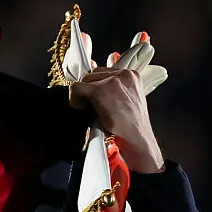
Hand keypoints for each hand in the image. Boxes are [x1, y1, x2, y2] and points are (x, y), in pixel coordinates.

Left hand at [69, 44, 164, 173]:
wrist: (137, 139)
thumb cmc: (130, 125)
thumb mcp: (127, 100)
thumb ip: (115, 88)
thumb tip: (95, 81)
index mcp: (131, 74)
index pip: (104, 72)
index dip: (97, 85)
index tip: (98, 99)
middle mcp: (123, 73)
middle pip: (93, 74)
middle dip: (90, 89)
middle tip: (94, 107)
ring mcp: (111, 81)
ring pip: (84, 79)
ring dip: (84, 94)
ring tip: (92, 110)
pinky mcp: (99, 91)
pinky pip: (76, 88)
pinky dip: (75, 99)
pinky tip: (82, 109)